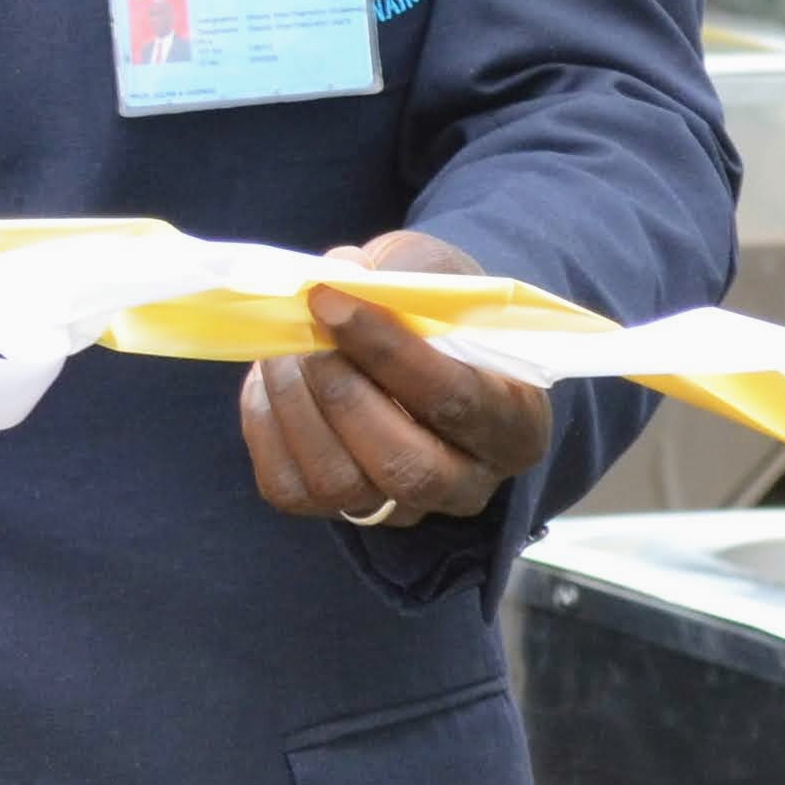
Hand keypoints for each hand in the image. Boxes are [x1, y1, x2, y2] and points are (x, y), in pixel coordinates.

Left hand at [239, 228, 553, 528]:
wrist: (417, 344)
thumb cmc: (437, 307)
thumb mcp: (438, 273)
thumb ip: (402, 274)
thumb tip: (340, 277)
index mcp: (516, 424)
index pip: (456, 399)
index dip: (386, 350)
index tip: (329, 300)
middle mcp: (469, 483)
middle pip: (405, 467)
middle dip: (343, 394)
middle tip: (308, 336)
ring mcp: (405, 507)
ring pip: (340, 483)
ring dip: (297, 406)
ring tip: (285, 349)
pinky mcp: (341, 511)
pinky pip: (291, 488)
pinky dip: (267, 427)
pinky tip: (274, 381)